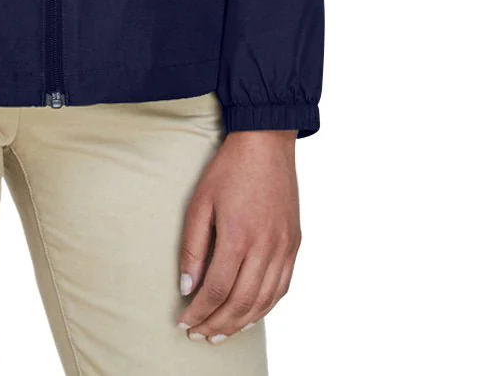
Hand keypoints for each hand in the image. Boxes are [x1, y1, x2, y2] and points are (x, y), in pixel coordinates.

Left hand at [176, 130, 299, 341]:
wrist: (266, 143)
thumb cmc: (229, 169)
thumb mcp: (200, 202)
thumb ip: (193, 247)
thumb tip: (187, 287)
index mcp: (238, 236)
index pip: (216, 290)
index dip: (199, 312)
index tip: (184, 322)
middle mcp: (265, 247)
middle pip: (241, 303)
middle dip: (217, 325)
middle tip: (199, 335)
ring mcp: (284, 247)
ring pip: (264, 301)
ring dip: (240, 323)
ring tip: (220, 333)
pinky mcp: (294, 244)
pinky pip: (282, 287)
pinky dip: (264, 307)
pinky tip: (249, 314)